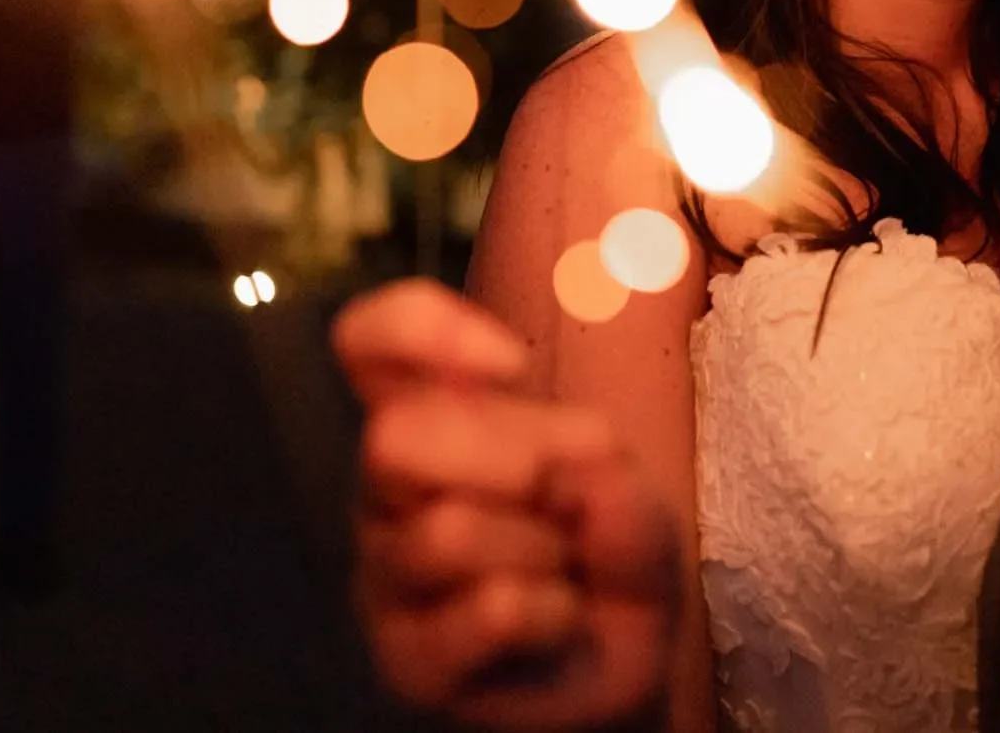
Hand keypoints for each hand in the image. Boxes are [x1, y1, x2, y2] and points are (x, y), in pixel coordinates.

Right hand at [335, 280, 682, 730]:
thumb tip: (567, 470)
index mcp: (435, 419)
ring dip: (543, 549)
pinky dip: (554, 612)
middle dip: (507, 457)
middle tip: (559, 494)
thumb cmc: (605, 553)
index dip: (424, 332)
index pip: (370, 342)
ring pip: (446, 532)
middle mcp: (390, 490)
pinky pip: (489, 609)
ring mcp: (387, 577)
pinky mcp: (406, 659)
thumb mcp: (629, 488)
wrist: (617, 667)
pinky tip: (560, 621)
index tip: (511, 366)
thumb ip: (600, 464)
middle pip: (393, 436)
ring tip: (566, 572)